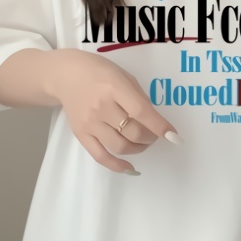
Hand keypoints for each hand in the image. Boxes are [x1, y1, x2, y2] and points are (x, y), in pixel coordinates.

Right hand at [49, 49, 180, 173]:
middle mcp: (101, 106)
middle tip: (154, 134)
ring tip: (142, 143)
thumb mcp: (124, 76)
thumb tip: (156, 122)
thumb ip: (139, 98)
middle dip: (150, 137)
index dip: (160, 126)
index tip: (174, 135)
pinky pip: (100, 156)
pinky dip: (117, 166)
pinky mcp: (81, 134)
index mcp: (114, 87)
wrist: (66, 75)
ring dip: (139, 149)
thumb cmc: (99, 72)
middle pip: (133, 132)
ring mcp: (90, 122)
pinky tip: (130, 168)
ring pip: (120, 146)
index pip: (141, 112)